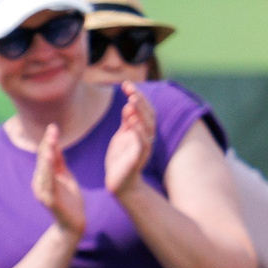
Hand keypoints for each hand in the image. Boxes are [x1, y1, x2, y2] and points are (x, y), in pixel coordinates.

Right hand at [31, 125, 85, 240]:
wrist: (73, 224)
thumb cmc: (70, 200)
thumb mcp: (65, 177)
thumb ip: (59, 163)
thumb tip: (55, 145)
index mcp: (44, 176)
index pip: (45, 155)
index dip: (48, 141)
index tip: (54, 127)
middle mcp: (39, 182)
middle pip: (43, 159)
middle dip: (47, 143)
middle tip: (53, 128)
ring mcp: (42, 191)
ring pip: (43, 169)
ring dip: (47, 153)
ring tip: (50, 140)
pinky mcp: (49, 199)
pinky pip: (48, 181)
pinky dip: (48, 169)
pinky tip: (51, 159)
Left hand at [102, 84, 155, 199]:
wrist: (118, 183)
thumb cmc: (120, 159)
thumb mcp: (122, 136)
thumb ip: (126, 122)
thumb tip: (128, 105)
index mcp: (141, 130)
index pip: (143, 109)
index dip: (137, 96)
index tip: (126, 84)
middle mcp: (146, 136)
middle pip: (148, 114)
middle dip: (140, 100)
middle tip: (130, 89)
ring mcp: (144, 146)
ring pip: (147, 126)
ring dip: (140, 113)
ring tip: (132, 101)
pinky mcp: (138, 158)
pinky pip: (142, 142)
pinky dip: (138, 131)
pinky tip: (132, 121)